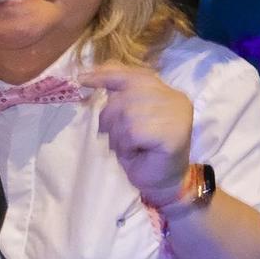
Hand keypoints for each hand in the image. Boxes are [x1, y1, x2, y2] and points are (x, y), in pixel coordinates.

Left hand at [78, 65, 195, 206]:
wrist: (162, 184)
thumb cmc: (143, 153)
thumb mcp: (128, 120)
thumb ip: (120, 98)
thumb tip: (89, 75)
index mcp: (168, 93)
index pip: (135, 74)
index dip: (108, 75)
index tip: (82, 79)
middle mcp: (175, 99)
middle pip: (127, 93)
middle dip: (111, 116)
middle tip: (115, 137)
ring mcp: (176, 114)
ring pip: (128, 112)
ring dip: (119, 134)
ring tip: (129, 147)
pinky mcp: (173, 132)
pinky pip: (134, 130)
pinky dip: (127, 144)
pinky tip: (136, 152)